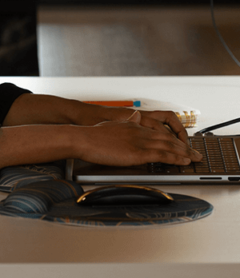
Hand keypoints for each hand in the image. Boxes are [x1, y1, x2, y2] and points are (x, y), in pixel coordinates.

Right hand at [80, 111, 201, 166]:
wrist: (84, 138)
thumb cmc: (93, 134)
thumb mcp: (111, 123)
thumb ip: (125, 121)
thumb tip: (134, 115)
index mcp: (133, 124)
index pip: (158, 130)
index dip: (172, 137)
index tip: (180, 143)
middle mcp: (140, 130)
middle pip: (168, 137)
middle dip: (183, 145)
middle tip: (194, 152)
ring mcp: (140, 141)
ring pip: (169, 146)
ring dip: (184, 152)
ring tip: (194, 158)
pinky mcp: (138, 152)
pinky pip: (163, 155)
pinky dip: (176, 158)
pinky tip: (183, 161)